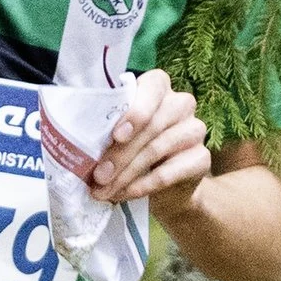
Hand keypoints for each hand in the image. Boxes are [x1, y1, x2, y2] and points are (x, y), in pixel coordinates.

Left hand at [88, 66, 211, 211]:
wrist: (165, 188)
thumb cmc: (132, 151)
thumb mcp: (117, 137)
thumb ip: (107, 132)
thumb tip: (78, 148)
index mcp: (157, 88)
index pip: (153, 86)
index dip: (136, 110)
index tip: (116, 135)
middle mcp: (180, 104)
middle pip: (152, 124)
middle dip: (120, 153)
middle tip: (98, 176)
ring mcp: (195, 129)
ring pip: (158, 149)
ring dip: (127, 173)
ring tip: (105, 190)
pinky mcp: (202, 158)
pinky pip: (170, 172)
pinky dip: (145, 185)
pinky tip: (126, 193)